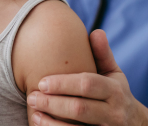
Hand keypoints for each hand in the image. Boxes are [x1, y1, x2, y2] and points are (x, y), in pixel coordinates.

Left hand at [27, 30, 147, 125]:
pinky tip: (42, 125)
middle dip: (53, 103)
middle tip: (31, 97)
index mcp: (115, 91)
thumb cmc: (116, 94)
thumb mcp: (114, 74)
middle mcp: (114, 113)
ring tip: (34, 113)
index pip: (87, 84)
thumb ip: (103, 54)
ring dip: (52, 123)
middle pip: (80, 108)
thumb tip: (96, 31)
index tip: (42, 81)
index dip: (63, 83)